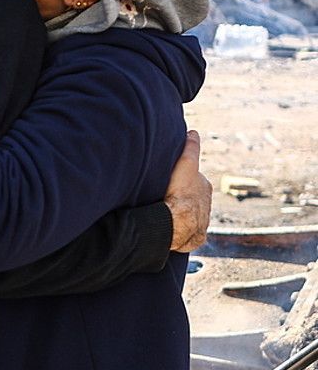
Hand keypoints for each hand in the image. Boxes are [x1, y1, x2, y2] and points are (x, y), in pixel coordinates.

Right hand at [166, 130, 211, 252]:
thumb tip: (193, 132)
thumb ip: (191, 148)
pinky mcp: (196, 237)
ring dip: (179, 215)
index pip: (192, 180)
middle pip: (192, 197)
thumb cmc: (179, 191)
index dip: (180, 178)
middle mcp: (206, 204)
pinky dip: (180, 231)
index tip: (168, 181)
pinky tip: (170, 229)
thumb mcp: (186, 163)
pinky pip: (187, 233)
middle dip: (181, 197)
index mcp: (204, 187)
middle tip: (164, 197)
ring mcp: (202, 221)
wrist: (176, 221)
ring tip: (164, 214)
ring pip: (189, 215)